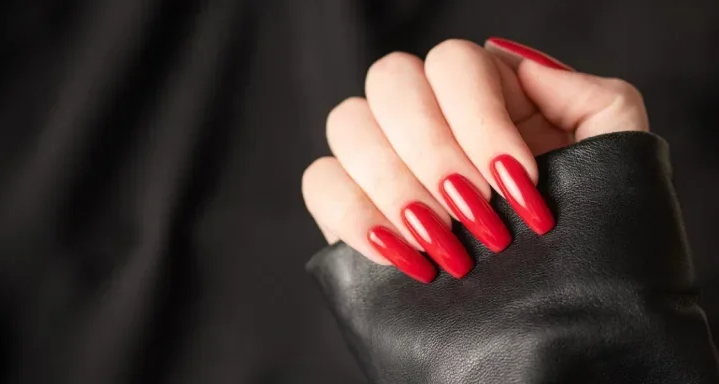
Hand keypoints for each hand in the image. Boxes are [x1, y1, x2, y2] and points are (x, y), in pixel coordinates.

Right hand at [302, 37, 647, 282]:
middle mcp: (432, 121)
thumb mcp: (619, 161)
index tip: (518, 182)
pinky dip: (353, 212)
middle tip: (477, 217)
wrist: (566, 324)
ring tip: (444, 246)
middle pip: (392, 80)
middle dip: (434, 151)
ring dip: (395, 184)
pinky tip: (401, 253)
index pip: (454, 63)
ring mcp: (386, 162)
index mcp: (493, 100)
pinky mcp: (354, 208)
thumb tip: (516, 62)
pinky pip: (320, 181)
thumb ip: (590, 97)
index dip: (479, 118)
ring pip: (348, 123)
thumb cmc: (598, 241)